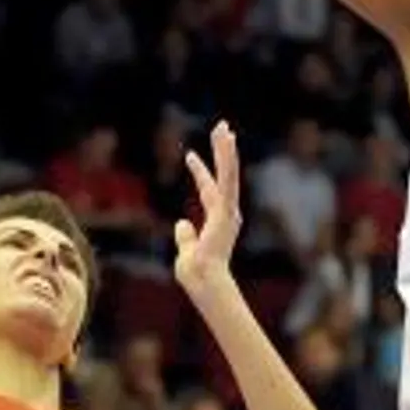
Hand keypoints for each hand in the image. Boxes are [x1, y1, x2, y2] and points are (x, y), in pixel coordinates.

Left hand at [173, 121, 240, 290]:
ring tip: (224, 128)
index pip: (208, 190)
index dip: (200, 172)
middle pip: (223, 176)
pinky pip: (227, 180)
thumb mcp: (186, 250)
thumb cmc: (196, 273)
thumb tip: (181, 223)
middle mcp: (227, 213)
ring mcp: (228, 211)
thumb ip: (185, 236)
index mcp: (218, 221)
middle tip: (221, 128)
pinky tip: (228, 142)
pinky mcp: (227, 210)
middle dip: (222, 152)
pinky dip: (228, 161)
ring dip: (226, 150)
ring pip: (228, 173)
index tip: (189, 156)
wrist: (204, 282)